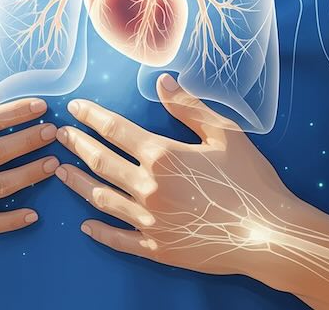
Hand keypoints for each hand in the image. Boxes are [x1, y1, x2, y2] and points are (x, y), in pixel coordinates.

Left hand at [54, 73, 292, 275]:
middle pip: (99, 161)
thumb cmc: (252, 181)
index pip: (114, 129)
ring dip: (76, 183)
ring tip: (59, 171)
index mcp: (162, 155)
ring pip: (100, 198)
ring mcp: (149, 220)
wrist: (270, 236)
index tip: (74, 107)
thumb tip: (162, 80)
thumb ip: (188, 107)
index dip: (91, 116)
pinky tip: (84, 225)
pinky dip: (99, 231)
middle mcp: (148, 186)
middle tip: (58, 135)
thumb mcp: (225, 134)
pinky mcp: (156, 248)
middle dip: (75, 145)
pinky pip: (118, 239)